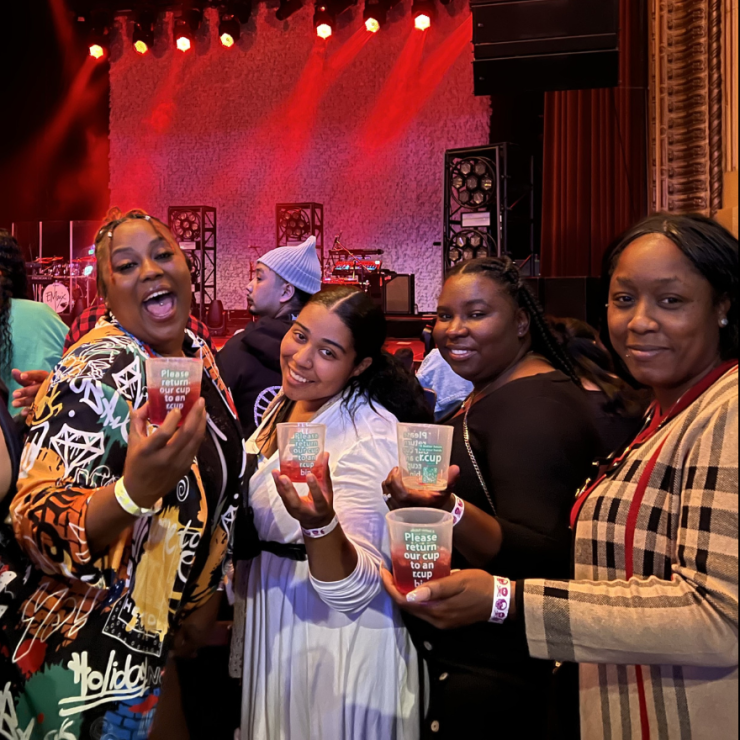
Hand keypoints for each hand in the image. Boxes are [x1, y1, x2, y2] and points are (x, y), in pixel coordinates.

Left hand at [11, 369, 49, 415]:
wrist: (59, 395)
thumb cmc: (41, 385)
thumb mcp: (33, 381)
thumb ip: (23, 378)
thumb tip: (13, 370)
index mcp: (46, 378)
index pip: (38, 375)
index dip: (31, 375)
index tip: (22, 376)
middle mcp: (48, 387)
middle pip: (37, 388)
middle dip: (26, 391)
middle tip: (15, 394)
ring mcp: (48, 397)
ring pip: (37, 399)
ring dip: (25, 401)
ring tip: (14, 404)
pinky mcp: (47, 406)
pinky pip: (39, 409)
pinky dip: (30, 411)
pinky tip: (23, 412)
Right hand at [123, 400, 207, 508]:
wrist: (141, 492)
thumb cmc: (135, 463)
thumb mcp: (131, 441)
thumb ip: (138, 419)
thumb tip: (150, 402)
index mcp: (148, 451)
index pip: (164, 433)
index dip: (173, 419)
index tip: (178, 408)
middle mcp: (165, 458)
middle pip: (186, 434)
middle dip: (196, 415)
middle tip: (200, 400)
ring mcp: (178, 463)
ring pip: (196, 440)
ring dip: (201, 422)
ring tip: (202, 409)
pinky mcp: (187, 467)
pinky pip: (196, 446)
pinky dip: (199, 433)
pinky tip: (200, 423)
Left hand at [272, 452, 335, 529]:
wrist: (316, 521)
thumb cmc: (323, 503)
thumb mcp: (328, 491)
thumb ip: (325, 473)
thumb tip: (325, 455)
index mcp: (320, 507)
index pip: (318, 498)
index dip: (314, 487)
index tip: (310, 475)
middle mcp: (306, 511)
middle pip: (296, 502)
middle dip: (288, 490)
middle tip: (283, 476)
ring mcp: (295, 511)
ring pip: (286, 499)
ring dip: (279, 486)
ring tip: (276, 472)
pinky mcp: (288, 507)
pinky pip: (282, 496)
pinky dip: (278, 486)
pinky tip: (276, 475)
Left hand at [381, 567, 495, 628]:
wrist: (499, 600)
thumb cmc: (479, 585)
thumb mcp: (458, 581)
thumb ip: (435, 588)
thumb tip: (411, 595)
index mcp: (437, 611)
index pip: (405, 601)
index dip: (391, 587)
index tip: (384, 570)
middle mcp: (436, 620)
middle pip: (407, 606)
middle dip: (394, 589)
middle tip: (389, 569)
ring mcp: (441, 621)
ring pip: (415, 608)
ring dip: (404, 593)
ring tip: (399, 573)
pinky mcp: (447, 619)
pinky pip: (425, 609)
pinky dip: (416, 597)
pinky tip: (416, 583)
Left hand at [382, 466, 459, 510]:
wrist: (436, 517)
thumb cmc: (439, 502)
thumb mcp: (445, 491)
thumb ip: (451, 480)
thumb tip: (455, 468)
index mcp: (411, 500)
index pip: (396, 487)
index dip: (394, 476)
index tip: (398, 468)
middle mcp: (401, 506)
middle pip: (388, 488)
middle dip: (391, 477)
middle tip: (398, 470)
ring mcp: (397, 510)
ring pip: (386, 493)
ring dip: (389, 484)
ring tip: (397, 477)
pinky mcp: (394, 512)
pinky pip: (387, 499)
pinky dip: (389, 491)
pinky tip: (396, 487)